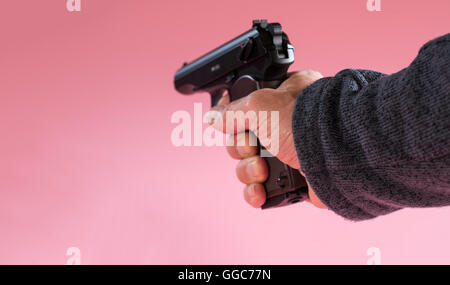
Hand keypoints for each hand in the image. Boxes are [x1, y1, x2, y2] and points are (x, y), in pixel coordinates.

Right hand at [208, 70, 327, 208]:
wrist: (338, 157)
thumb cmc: (306, 122)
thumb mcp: (260, 106)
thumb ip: (232, 112)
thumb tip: (212, 116)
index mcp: (282, 98)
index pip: (245, 107)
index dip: (232, 118)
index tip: (226, 124)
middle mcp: (285, 125)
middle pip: (242, 140)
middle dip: (241, 149)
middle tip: (253, 147)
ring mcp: (289, 153)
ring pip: (250, 166)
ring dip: (248, 171)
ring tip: (261, 170)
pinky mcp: (294, 179)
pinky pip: (264, 188)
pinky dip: (257, 192)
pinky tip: (259, 192)